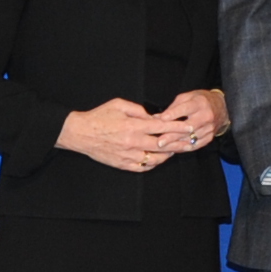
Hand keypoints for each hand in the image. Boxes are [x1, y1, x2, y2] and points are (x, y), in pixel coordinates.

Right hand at [60, 98, 181, 171]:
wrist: (80, 133)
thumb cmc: (99, 117)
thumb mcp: (119, 104)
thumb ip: (138, 109)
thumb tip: (152, 116)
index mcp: (133, 126)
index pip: (162, 127)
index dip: (178, 127)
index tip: (189, 127)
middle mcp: (133, 142)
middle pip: (163, 145)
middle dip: (179, 143)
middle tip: (189, 141)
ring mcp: (128, 155)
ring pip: (155, 159)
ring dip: (167, 155)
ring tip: (175, 150)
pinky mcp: (123, 164)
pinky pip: (143, 167)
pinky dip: (154, 163)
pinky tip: (158, 158)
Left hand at [154, 87, 227, 153]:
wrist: (221, 107)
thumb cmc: (200, 101)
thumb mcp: (187, 97)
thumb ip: (173, 107)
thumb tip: (158, 117)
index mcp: (199, 103)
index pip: (184, 109)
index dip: (172, 114)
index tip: (161, 119)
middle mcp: (205, 116)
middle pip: (187, 127)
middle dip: (172, 135)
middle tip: (159, 142)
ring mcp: (209, 128)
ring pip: (191, 138)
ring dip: (176, 143)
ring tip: (164, 148)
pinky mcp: (210, 137)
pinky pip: (196, 145)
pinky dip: (184, 147)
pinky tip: (175, 149)